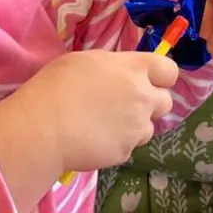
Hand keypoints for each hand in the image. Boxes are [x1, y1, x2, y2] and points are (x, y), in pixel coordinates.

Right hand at [0, 50, 179, 173]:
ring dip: (134, 126)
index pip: (169, 70)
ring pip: (148, 128)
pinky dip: (116, 144)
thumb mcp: (86, 60)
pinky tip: (95, 139)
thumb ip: (114, 67)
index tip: (146, 80)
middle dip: (150, 103)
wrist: (44, 128)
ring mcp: (136, 128)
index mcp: (134, 69)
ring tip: (105, 125)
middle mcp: (143, 97)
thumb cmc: (57, 85)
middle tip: (125, 105)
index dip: (160, 76)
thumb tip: (121, 75)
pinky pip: (128, 146)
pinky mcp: (126, 152)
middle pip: (166, 102)